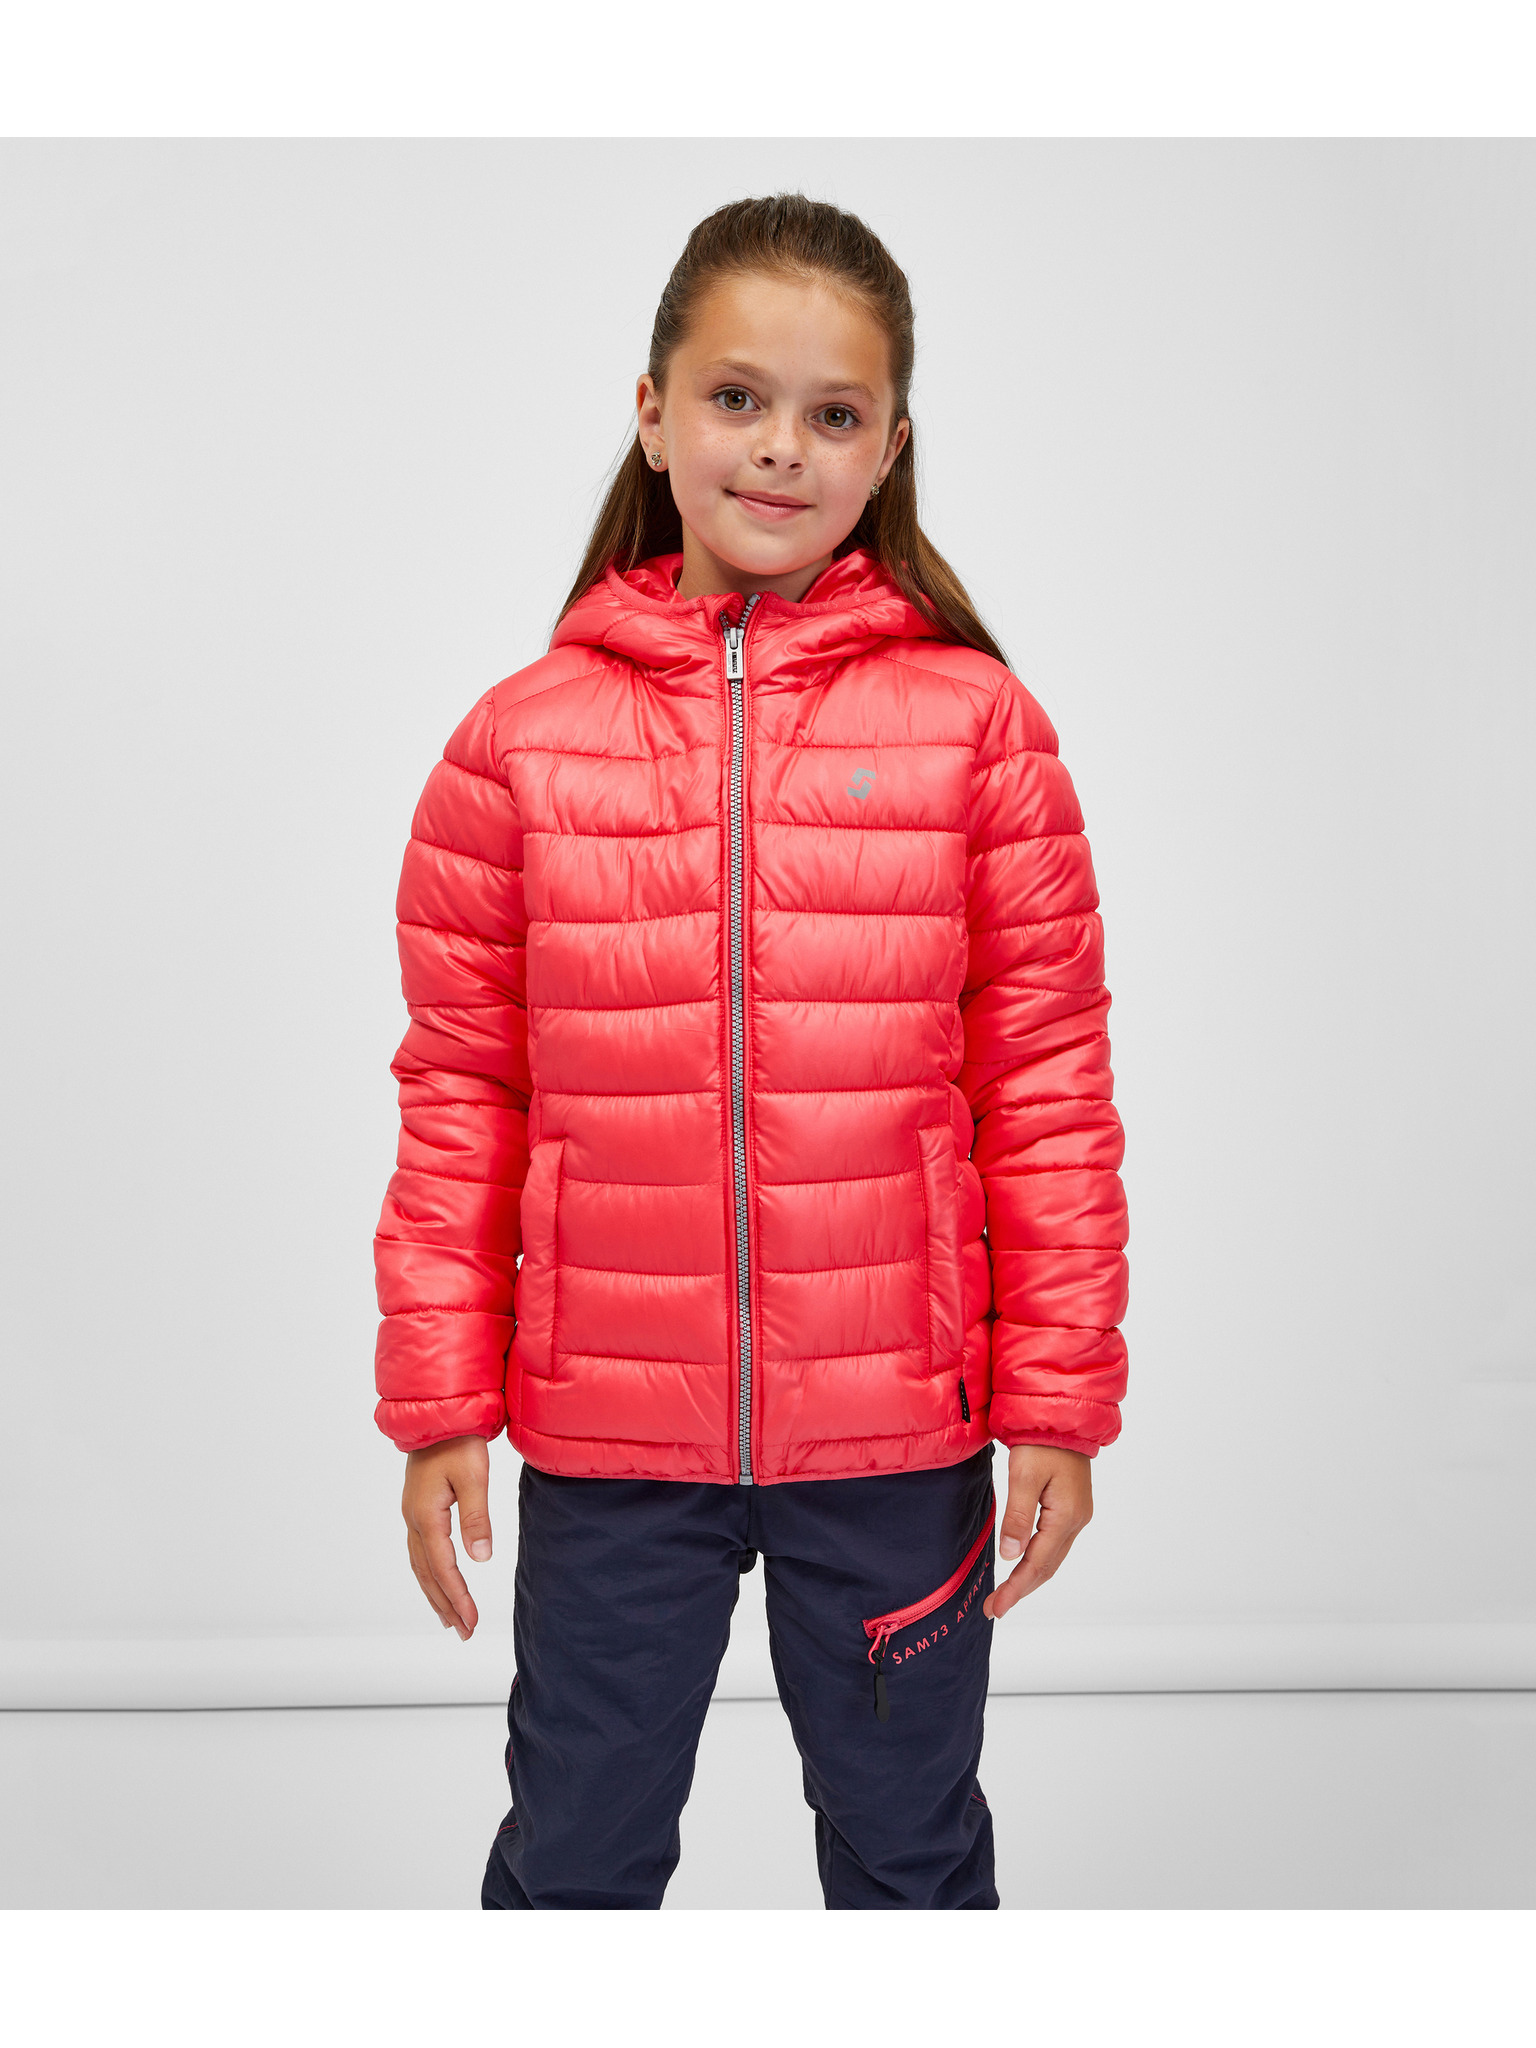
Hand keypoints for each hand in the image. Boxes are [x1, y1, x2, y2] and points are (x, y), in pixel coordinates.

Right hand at [402, 1435, 492, 1639]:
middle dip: (445, 1605)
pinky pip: (420, 1550)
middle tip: (463, 1632)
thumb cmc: (458, 1440)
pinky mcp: (417, 1506)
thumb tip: (480, 1559)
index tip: (471, 1622)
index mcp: (426, 1516)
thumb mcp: (474, 1477)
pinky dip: (429, 1572)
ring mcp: (412, 1513)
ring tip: (448, 1618)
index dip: (458, 1598)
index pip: (443, 1568)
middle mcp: (414, 1519)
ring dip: (435, 1592)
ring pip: (420, 1564)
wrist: (438, 1411)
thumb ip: (477, 1518)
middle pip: (427, 1574)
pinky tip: (437, 1578)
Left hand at [982, 1445, 1092, 1621]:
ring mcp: (1077, 1515)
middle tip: (996, 1607)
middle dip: (1021, 1589)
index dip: (1016, 1588)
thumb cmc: (1042, 1441)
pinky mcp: (1072, 1508)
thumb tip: (1010, 1555)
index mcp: (1066, 1516)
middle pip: (1047, 1566)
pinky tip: (1024, 1565)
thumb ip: (1017, 1516)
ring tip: (1006, 1594)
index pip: (1038, 1563)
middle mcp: (1076, 1520)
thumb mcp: (1023, 1475)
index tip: (997, 1607)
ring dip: (1029, 1578)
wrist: (1062, 1417)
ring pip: (1052, 1558)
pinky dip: (1037, 1561)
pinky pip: (1054, 1545)